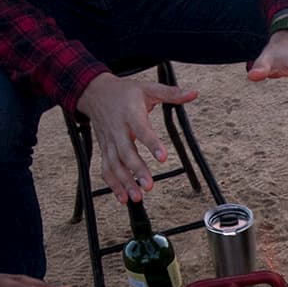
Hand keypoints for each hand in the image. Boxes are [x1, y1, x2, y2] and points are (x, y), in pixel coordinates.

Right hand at [76, 72, 198, 202]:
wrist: (94, 92)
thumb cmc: (124, 92)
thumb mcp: (147, 88)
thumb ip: (171, 93)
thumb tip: (193, 93)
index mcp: (130, 113)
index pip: (141, 129)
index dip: (151, 143)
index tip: (163, 157)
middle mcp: (118, 129)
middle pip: (126, 152)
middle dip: (136, 170)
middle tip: (149, 186)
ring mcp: (109, 141)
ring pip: (114, 164)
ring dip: (125, 182)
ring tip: (137, 197)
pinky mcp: (105, 149)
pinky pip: (106, 169)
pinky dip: (113, 184)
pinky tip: (124, 198)